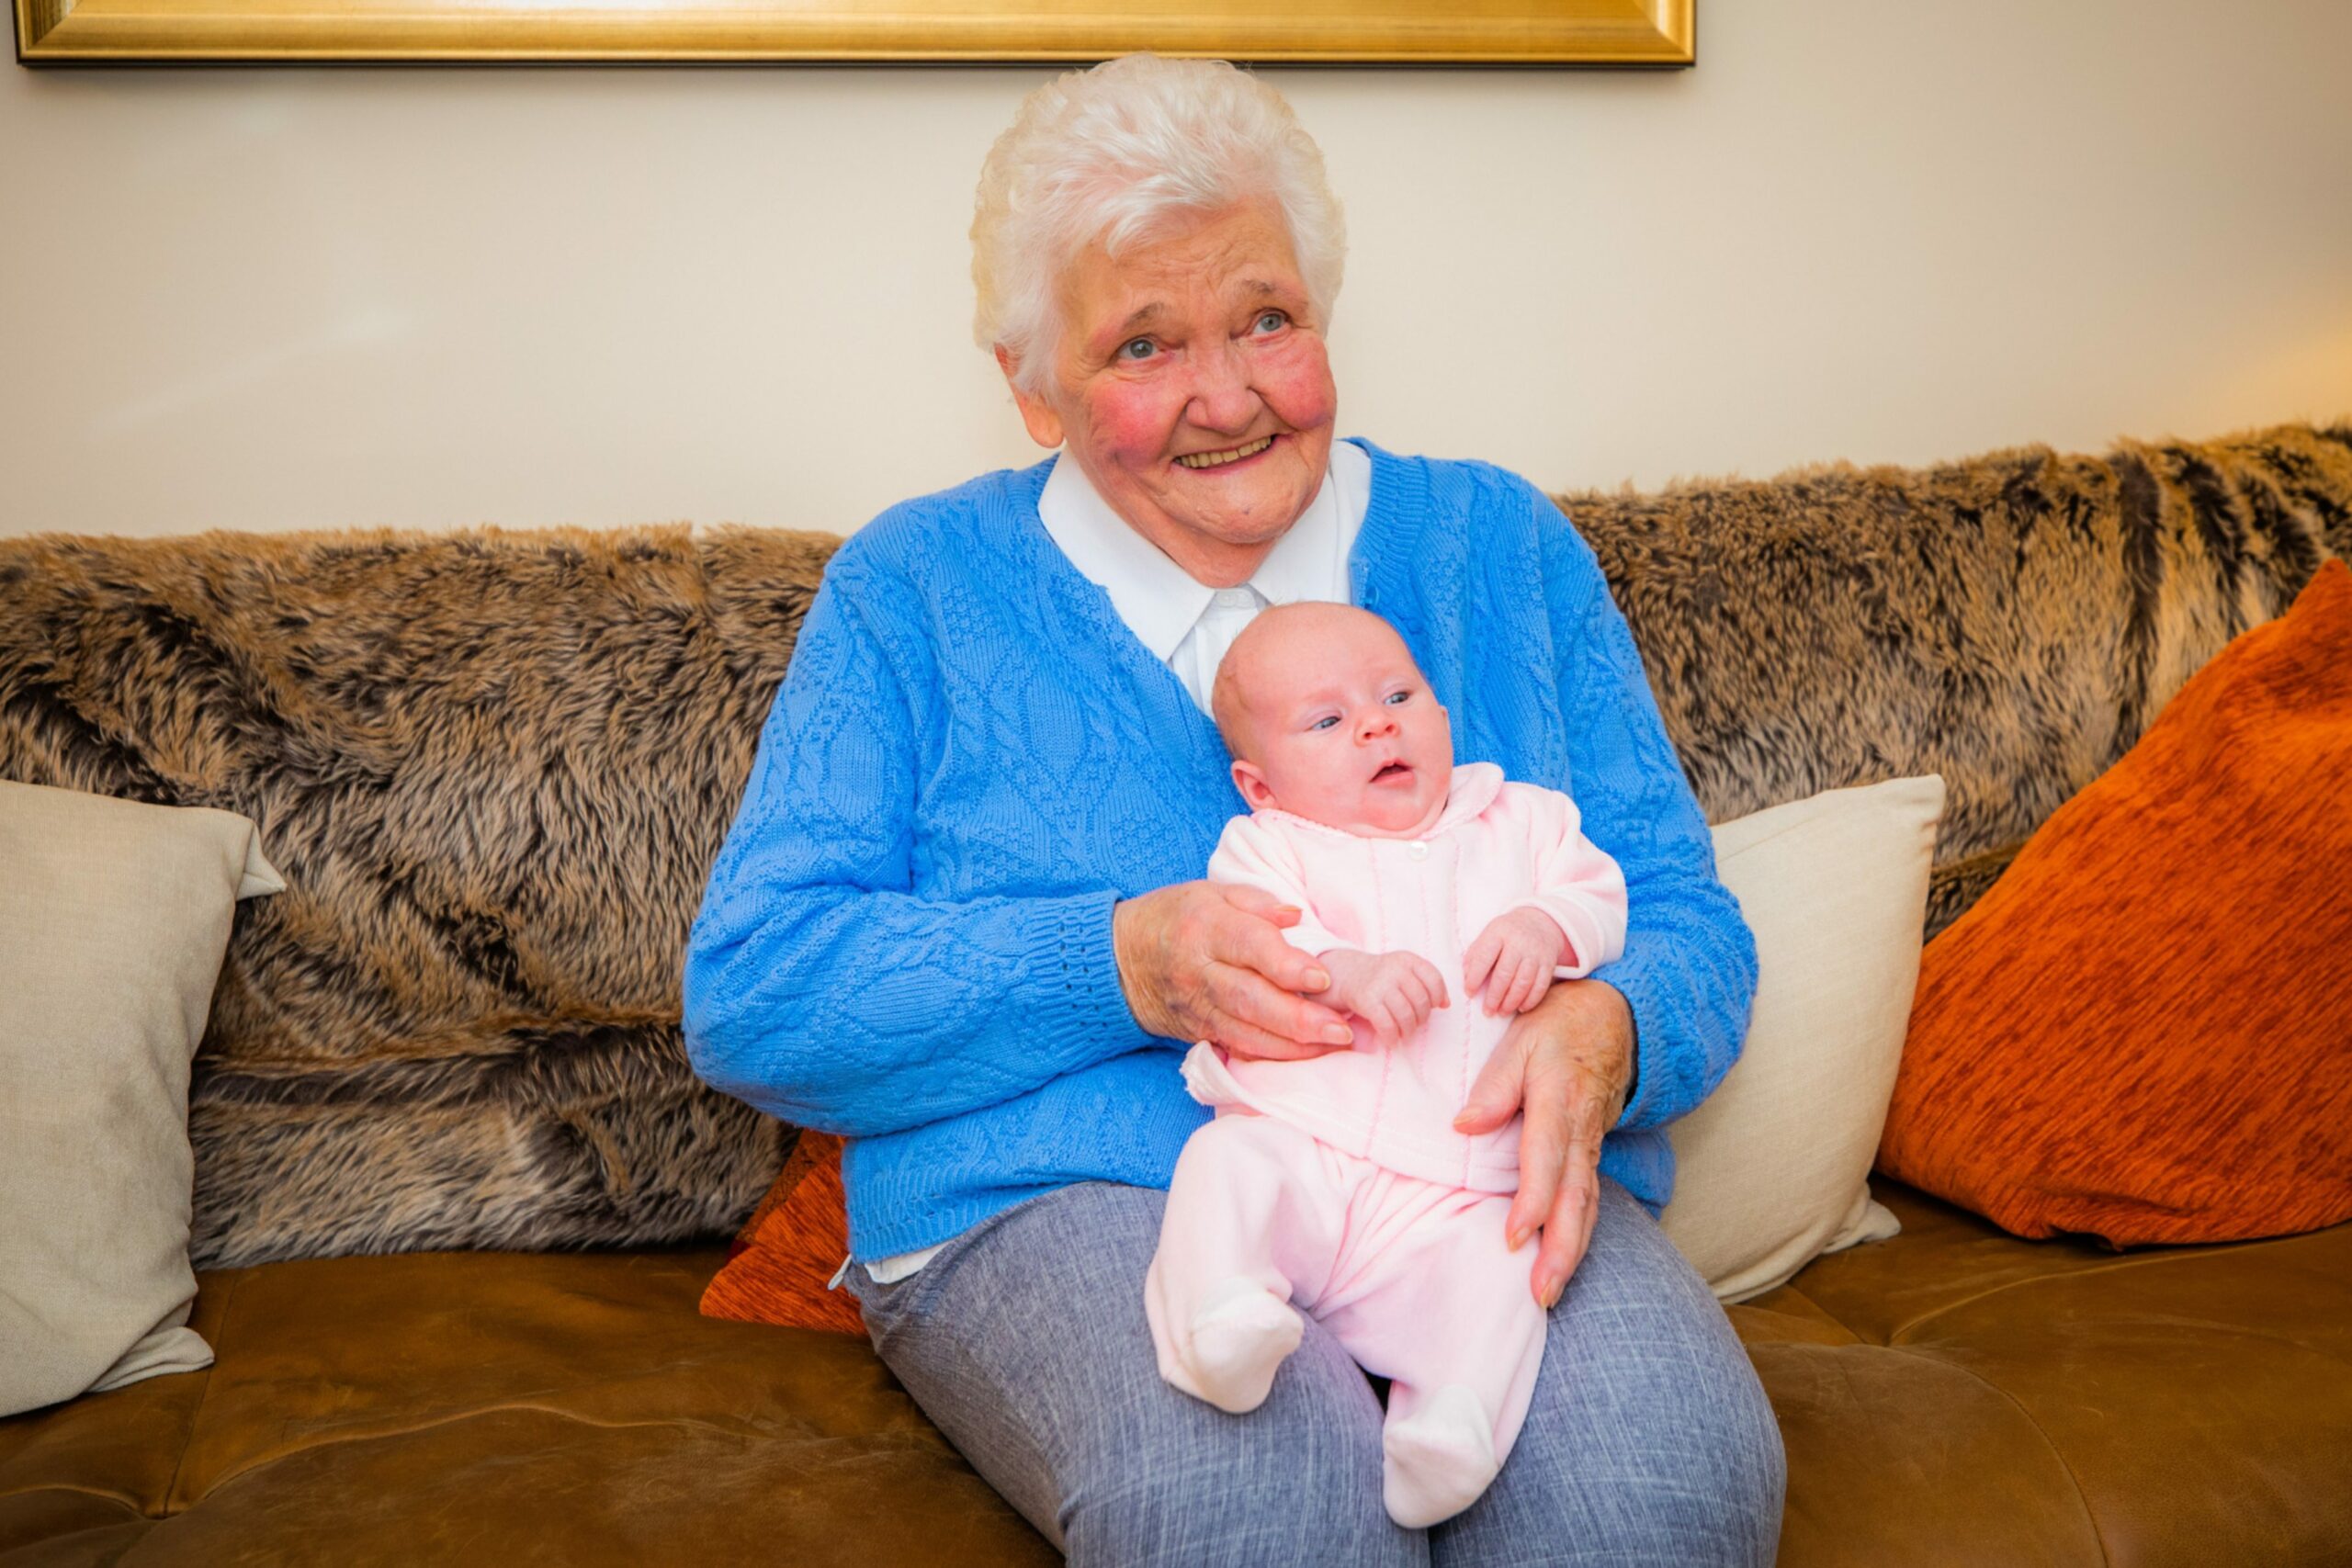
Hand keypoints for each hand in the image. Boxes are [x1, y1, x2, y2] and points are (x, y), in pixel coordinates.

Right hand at [1112, 881, 1355, 1061]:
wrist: (1120, 959)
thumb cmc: (1175, 917)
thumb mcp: (1211, 892)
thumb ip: (1256, 901)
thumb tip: (1295, 916)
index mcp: (1204, 927)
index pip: (1248, 946)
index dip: (1285, 963)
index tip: (1322, 976)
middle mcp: (1198, 972)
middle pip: (1249, 998)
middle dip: (1297, 1017)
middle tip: (1340, 1027)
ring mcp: (1197, 1008)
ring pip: (1246, 1031)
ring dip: (1293, 1043)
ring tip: (1334, 1043)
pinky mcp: (1199, 1032)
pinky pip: (1238, 1047)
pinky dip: (1273, 1055)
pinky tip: (1307, 1054)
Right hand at [1320, 948, 1449, 1046]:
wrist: (1348, 975)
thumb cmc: (1384, 978)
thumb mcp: (1405, 971)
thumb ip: (1427, 983)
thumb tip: (1446, 1004)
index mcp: (1407, 959)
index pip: (1434, 979)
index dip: (1438, 997)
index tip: (1432, 1006)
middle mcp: (1395, 968)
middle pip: (1422, 1001)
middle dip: (1422, 1018)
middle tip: (1415, 1023)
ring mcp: (1380, 983)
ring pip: (1407, 1015)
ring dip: (1408, 1030)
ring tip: (1405, 1033)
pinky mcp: (1366, 1000)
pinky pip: (1387, 1024)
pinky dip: (1392, 1037)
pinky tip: (1391, 1040)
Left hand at [1452, 979, 1634, 1307]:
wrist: (1614, 1018)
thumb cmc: (1559, 1026)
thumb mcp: (1521, 1039)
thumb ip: (1495, 1085)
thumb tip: (1463, 1125)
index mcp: (1559, 1101)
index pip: (1546, 1159)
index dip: (1533, 1202)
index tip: (1515, 1238)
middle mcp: (1581, 1131)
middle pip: (1574, 1198)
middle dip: (1559, 1249)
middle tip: (1540, 1293)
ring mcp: (1591, 1145)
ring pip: (1586, 1206)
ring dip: (1570, 1252)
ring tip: (1548, 1293)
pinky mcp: (1592, 1152)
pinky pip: (1589, 1198)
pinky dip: (1579, 1235)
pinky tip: (1562, 1262)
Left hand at [1462, 908, 1570, 1015]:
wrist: (1538, 923)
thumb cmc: (1507, 934)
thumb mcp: (1489, 935)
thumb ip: (1476, 954)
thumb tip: (1466, 977)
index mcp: (1499, 933)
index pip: (1484, 958)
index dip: (1475, 978)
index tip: (1469, 993)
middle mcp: (1518, 942)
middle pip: (1505, 974)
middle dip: (1494, 996)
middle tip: (1488, 1011)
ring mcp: (1535, 953)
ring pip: (1523, 982)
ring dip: (1511, 1001)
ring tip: (1502, 1012)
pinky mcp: (1548, 963)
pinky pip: (1541, 985)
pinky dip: (1531, 1000)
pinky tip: (1521, 1007)